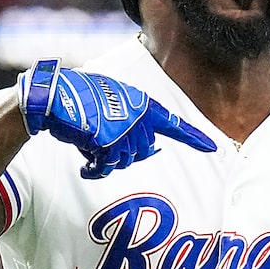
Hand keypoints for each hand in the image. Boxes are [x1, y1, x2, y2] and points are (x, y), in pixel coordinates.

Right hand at [19, 60, 218, 179]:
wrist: (56, 96)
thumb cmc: (80, 102)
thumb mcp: (112, 106)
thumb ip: (132, 126)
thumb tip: (148, 153)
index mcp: (142, 105)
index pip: (172, 124)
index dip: (193, 138)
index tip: (212, 148)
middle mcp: (138, 117)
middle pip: (143, 152)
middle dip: (123, 155)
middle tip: (101, 148)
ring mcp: (125, 130)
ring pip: (125, 162)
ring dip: (106, 162)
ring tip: (89, 151)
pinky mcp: (109, 142)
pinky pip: (107, 169)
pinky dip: (95, 172)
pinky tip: (85, 168)